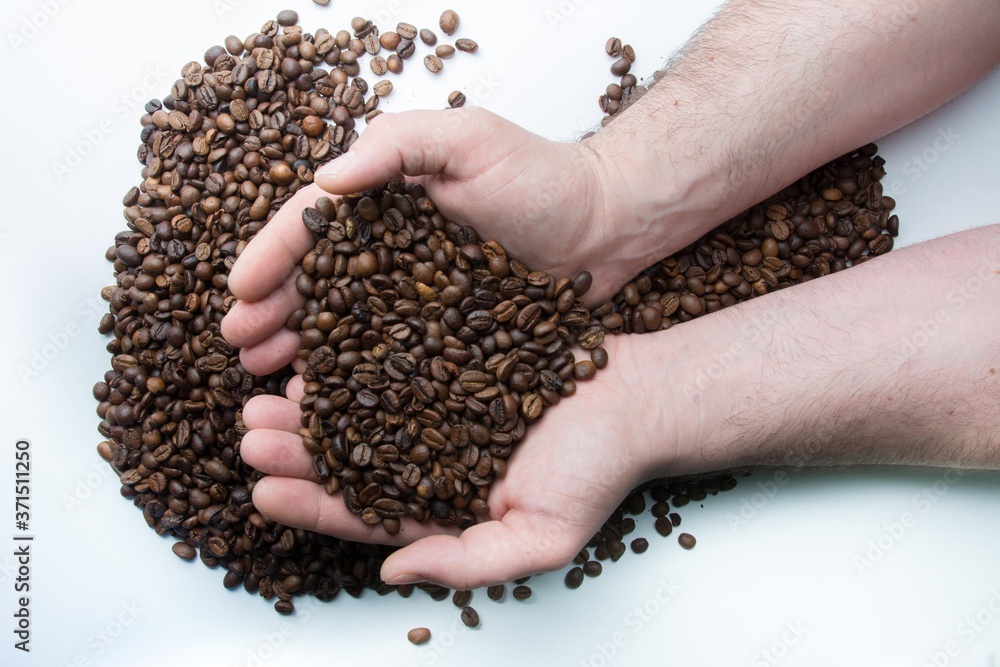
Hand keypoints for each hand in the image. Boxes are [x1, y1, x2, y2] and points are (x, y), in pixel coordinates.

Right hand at [221, 108, 627, 374]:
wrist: (608, 224)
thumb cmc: (543, 176)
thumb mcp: (468, 139)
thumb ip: (397, 146)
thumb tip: (325, 181)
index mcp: (387, 198)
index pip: (315, 224)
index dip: (272, 254)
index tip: (238, 288)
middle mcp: (393, 248)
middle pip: (319, 279)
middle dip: (273, 308)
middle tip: (237, 342)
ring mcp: (417, 293)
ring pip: (346, 322)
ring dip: (301, 345)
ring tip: (263, 373)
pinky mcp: (444, 332)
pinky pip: (389, 354)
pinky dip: (354, 373)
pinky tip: (324, 396)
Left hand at [239, 334, 671, 588]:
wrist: (634, 397)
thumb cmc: (598, 470)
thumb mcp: (542, 536)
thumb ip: (468, 562)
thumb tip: (392, 576)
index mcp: (444, 509)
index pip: (364, 515)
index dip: (311, 508)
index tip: (261, 494)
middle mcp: (431, 458)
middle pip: (349, 459)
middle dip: (294, 452)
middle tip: (249, 433)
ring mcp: (436, 406)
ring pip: (358, 409)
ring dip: (310, 405)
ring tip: (267, 393)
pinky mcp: (448, 359)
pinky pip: (390, 360)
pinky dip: (351, 358)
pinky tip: (316, 351)